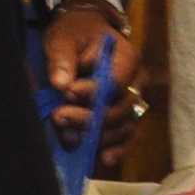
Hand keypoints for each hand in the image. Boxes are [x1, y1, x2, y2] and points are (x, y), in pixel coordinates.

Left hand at [39, 2, 125, 145]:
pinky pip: (128, 137)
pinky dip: (118, 150)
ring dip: (96, 136)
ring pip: (123, 127)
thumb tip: (61, 84)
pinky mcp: (126, 117)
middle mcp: (137, 82)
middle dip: (88, 118)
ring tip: (68, 137)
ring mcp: (133, 101)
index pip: (114, 82)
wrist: (84, 37)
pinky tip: (103, 159)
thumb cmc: (76, 35)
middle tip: (58, 116)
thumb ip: (62, 58)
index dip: (92, 93)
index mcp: (127, 57)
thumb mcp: (64, 38)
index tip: (67, 92)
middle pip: (119, 109)